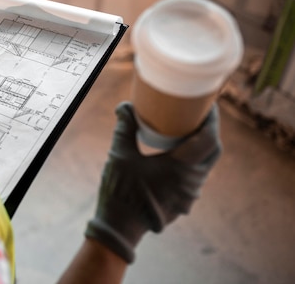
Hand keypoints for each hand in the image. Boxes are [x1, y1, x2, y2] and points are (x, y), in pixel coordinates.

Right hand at [85, 101, 221, 263]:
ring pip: (206, 166)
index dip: (212, 119)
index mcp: (180, 167)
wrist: (119, 228)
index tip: (207, 104)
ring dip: (203, 147)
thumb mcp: (119, 155)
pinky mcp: (184, 204)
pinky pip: (197, 178)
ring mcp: (190, 195)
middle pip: (214, 150)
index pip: (209, 138)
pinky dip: (194, 162)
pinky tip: (178, 156)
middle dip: (210, 130)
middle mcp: (191, 182)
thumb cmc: (120, 190)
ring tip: (188, 132)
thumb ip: (125, 127)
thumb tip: (125, 105)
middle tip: (199, 115)